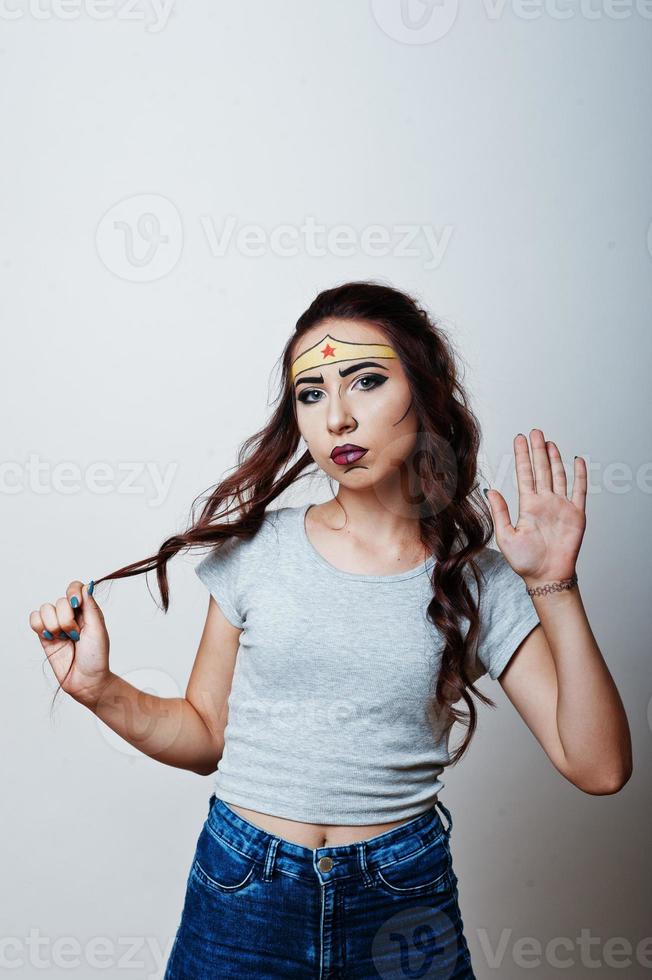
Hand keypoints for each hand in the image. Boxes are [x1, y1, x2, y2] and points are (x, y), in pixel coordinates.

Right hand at [29, 581, 111, 705]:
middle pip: (60, 601)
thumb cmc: (96, 657)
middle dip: (67, 619)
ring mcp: (57, 625)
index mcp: (86, 610)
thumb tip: (86, 586)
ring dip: (54, 625)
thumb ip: (90, 607)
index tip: (76, 605)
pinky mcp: (44, 635)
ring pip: (45, 609)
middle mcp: (71, 615)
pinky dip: (40, 626)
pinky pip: (34, 619)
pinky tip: (51, 637)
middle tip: (76, 635)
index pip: (75, 588)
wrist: (85, 681)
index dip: (72, 592)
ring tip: (65, 639)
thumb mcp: (98, 630)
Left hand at [485, 429, 586, 585]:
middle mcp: (544, 502)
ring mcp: (561, 506)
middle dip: (537, 450)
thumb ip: (499, 512)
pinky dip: (579, 475)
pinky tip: (576, 460)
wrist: (547, 577)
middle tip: (534, 431)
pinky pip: (580, 490)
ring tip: (549, 442)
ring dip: (554, 459)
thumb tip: (490, 490)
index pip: (524, 475)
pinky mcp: (576, 514)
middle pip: (541, 470)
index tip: (519, 439)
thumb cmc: (525, 562)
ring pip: (558, 476)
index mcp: (527, 506)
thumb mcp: (505, 536)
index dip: (522, 456)